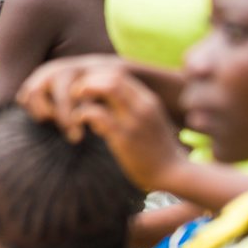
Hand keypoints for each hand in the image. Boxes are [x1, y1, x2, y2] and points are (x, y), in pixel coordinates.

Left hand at [23, 60, 189, 192]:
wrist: (173, 174)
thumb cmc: (156, 151)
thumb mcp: (147, 123)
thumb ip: (130, 110)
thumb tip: (101, 104)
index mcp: (148, 100)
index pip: (118, 73)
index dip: (96, 78)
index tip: (84, 91)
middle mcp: (143, 105)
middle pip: (112, 75)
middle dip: (88, 81)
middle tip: (74, 96)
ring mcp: (134, 120)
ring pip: (106, 87)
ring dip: (85, 93)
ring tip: (76, 108)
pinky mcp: (124, 137)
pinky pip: (97, 114)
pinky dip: (82, 114)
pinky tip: (79, 125)